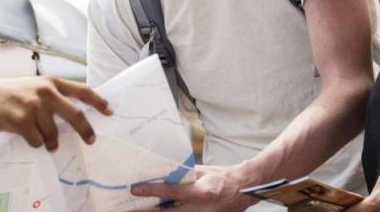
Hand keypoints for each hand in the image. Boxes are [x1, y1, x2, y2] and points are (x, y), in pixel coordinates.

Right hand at [0, 76, 111, 149]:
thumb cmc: (10, 94)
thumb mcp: (34, 87)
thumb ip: (54, 97)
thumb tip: (76, 117)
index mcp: (51, 82)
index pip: (83, 90)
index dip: (99, 101)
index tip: (110, 111)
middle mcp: (46, 92)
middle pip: (76, 115)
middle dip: (86, 131)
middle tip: (91, 141)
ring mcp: (34, 107)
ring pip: (53, 134)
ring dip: (50, 142)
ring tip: (41, 138)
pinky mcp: (22, 121)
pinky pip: (38, 141)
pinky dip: (34, 143)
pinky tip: (24, 134)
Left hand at [130, 164, 256, 211]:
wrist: (245, 189)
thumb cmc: (222, 177)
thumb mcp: (202, 172)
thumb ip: (183, 176)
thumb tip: (162, 174)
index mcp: (202, 191)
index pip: (171, 191)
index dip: (151, 190)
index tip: (134, 189)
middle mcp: (203, 209)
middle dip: (151, 211)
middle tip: (134, 207)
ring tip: (147, 209)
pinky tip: (166, 210)